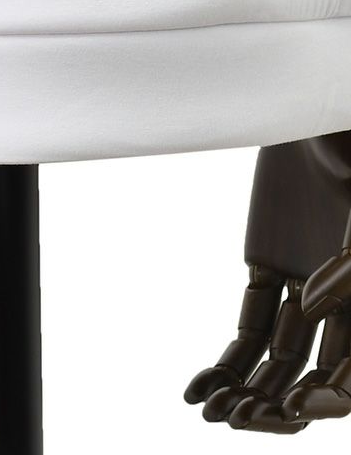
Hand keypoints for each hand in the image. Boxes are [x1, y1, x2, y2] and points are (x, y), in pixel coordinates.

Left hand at [184, 130, 350, 432]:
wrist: (310, 110)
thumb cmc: (347, 152)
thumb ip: (347, 264)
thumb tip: (305, 303)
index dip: (330, 400)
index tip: (293, 411)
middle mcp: (346, 302)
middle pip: (314, 376)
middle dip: (279, 404)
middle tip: (237, 422)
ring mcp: (307, 285)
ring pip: (278, 358)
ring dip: (246, 391)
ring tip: (209, 414)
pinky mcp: (269, 262)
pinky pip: (250, 322)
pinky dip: (224, 359)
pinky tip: (196, 388)